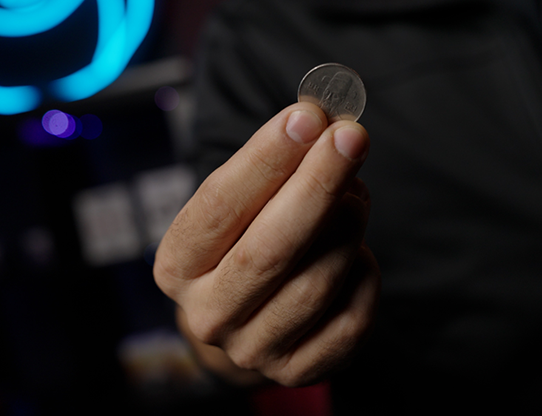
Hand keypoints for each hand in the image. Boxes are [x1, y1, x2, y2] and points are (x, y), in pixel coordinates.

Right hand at [153, 102, 379, 386]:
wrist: (246, 314)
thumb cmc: (244, 243)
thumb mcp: (243, 203)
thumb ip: (275, 166)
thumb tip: (326, 123)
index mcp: (178, 264)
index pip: (219, 206)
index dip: (266, 159)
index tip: (308, 116)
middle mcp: (207, 314)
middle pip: (269, 250)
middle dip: (317, 185)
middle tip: (351, 136)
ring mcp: (253, 349)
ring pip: (315, 283)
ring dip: (347, 226)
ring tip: (355, 195)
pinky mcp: (298, 369)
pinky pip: (350, 317)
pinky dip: (363, 273)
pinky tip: (354, 252)